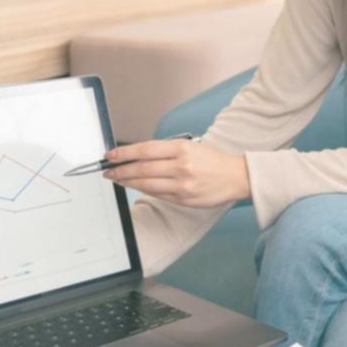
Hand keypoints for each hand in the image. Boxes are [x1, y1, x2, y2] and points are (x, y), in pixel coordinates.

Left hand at [105, 139, 250, 207]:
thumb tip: (138, 156)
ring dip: (128, 182)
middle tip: (108, 171)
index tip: (110, 155)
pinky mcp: (183, 199)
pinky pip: (157, 194)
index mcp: (182, 148)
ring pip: (146, 184)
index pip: (145, 149)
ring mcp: (182, 185)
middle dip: (120, 170)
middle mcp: (181, 166)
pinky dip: (144, 190)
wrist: (237, 176)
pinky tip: (136, 186)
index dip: (124, 153)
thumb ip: (166, 151)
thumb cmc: (213, 160)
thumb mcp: (191, 147)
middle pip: (141, 168)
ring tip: (117, 180)